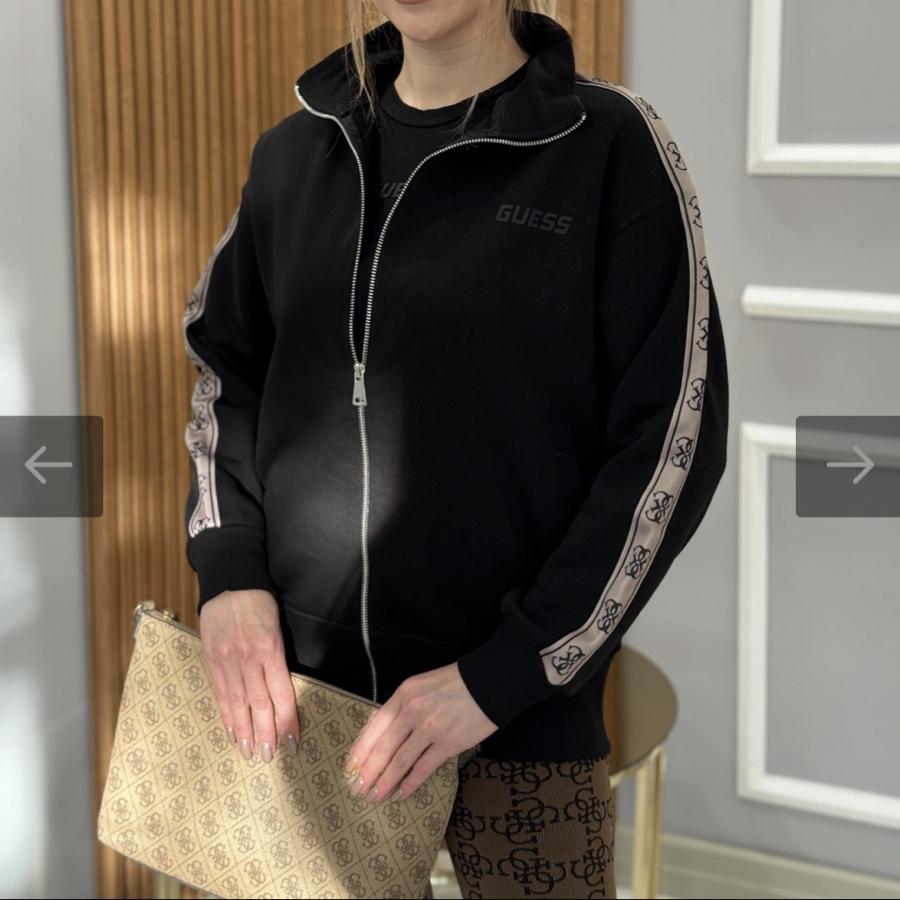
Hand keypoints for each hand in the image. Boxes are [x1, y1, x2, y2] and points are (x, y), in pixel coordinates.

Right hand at [199, 588, 300, 762]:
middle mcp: (249, 658)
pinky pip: (220, 692)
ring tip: (248, 752)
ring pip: (238, 702)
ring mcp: (227, 660)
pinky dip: (226, 714)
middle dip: (265, 732)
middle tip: (269, 756)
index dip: (287, 719)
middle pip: (259, 703)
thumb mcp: (276, 627)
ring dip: (244, 730)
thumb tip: (281, 692)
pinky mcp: (211, 660)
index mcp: (270, 649)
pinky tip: (231, 731)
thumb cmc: (260, 604)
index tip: (293, 741)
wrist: (230, 584)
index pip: (281, 692)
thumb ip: (277, 658)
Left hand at [343, 662, 497, 803]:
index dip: (362, 750)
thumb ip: (404, 706)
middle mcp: (413, 711)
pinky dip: (410, 783)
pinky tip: (401, 793)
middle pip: (384, 747)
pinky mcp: (449, 744)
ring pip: (400, 761)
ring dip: (385, 782)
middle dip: (368, 772)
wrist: (489, 682)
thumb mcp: (422, 685)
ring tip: (375, 796)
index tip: (352, 767)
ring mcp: (431, 729)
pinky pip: (423, 768)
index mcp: (404, 695)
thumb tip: (387, 734)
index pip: (375, 726)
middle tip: (358, 789)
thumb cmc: (455, 683)